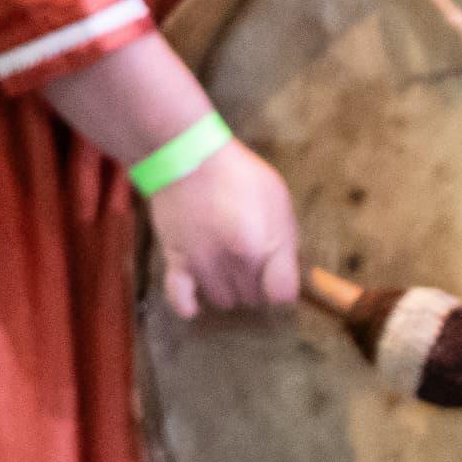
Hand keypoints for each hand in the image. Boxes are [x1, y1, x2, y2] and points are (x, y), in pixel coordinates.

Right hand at [149, 132, 300, 317]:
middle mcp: (234, 262)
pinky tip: (194, 304)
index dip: (281, 284)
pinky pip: (180, 297)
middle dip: (255, 283)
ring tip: (225, 266)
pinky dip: (188, 305)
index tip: (276, 271)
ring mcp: (203, 263)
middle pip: (253, 298)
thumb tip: (284, 269)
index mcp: (263, 247)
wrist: (187, 156)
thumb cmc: (238, 175)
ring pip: (223, 300)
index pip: (281, 295)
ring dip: (227, 288)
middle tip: (249, 259)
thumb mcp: (278, 200)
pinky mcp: (176, 258)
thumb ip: (284, 240)